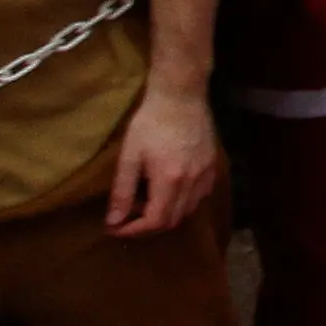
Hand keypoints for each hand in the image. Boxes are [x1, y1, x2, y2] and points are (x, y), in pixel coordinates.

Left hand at [105, 81, 218, 235]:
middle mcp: (193, 181)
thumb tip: (113, 221)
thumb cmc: (150, 122)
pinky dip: (182, 203)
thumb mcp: (130, 156)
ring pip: (188, 210)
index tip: (114, 227)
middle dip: (147, 226)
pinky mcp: (212, 165)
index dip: (133, 230)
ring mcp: (206, 174)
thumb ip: (122, 191)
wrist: (181, 94)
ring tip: (146, 202)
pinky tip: (168, 190)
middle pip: (172, 221)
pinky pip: (200, 196)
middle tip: (127, 218)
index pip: (155, 221)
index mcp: (170, 179)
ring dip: (165, 215)